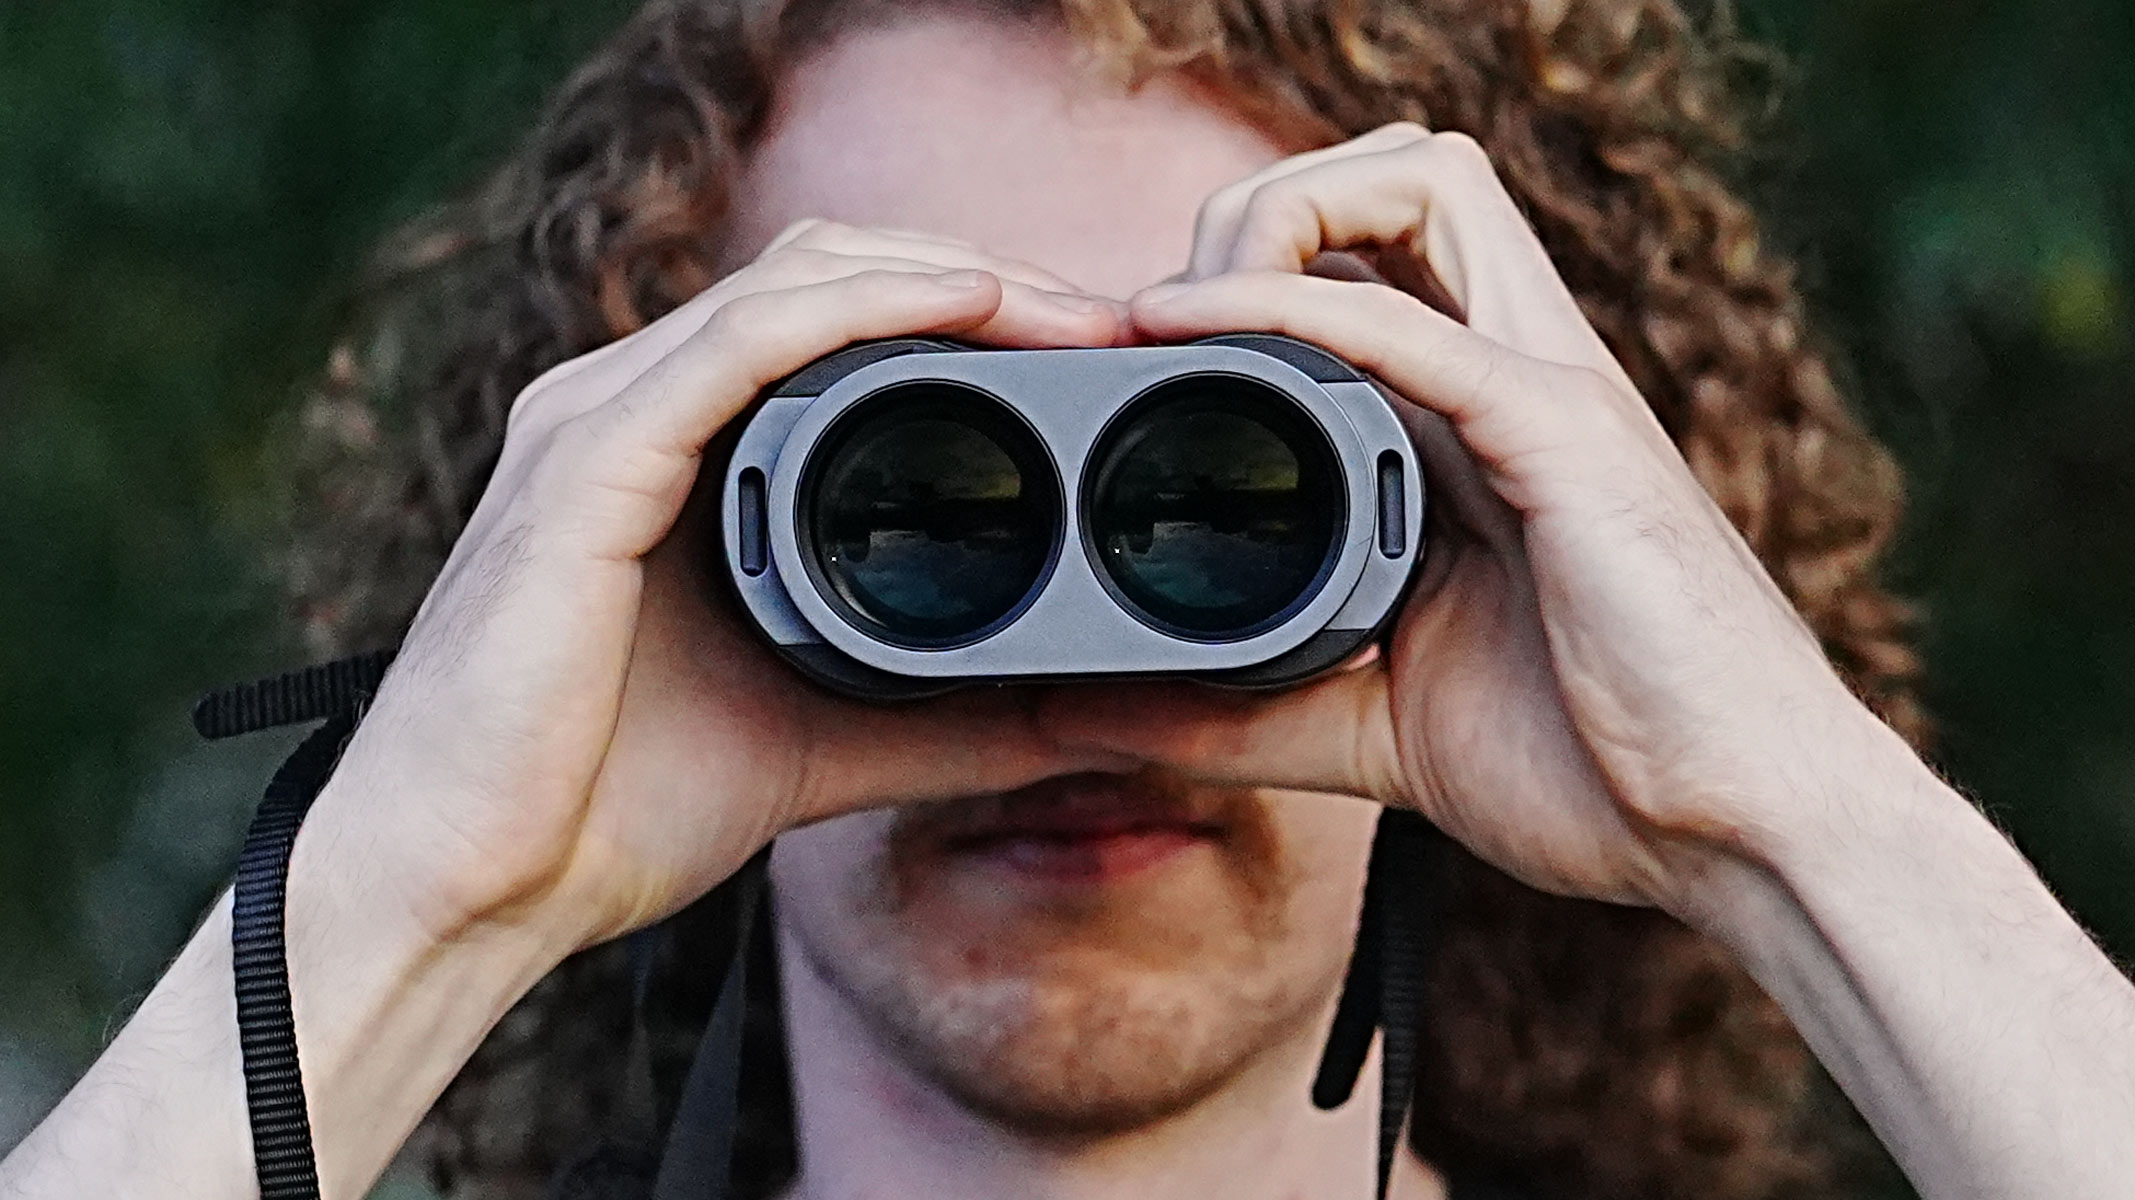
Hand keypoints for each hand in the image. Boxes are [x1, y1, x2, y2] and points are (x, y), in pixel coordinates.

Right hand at [319, 221, 1133, 952]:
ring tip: (1075, 311)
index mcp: (681, 451)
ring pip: (796, 281)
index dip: (976, 313)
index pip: (841, 323)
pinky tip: (968, 303)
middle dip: (986, 277)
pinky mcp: (583, 464)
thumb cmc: (611, 808)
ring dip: (948, 274)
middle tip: (1114, 323)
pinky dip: (862, 310)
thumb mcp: (833, 738)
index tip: (1099, 357)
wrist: (471, 887)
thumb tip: (1091, 720)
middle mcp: (633, 407)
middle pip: (833, 274)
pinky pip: (737, 344)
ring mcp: (600, 421)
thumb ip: (958, 720)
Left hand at [1045, 124, 1904, 910]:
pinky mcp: (1567, 439)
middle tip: (1162, 327)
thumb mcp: (1365, 725)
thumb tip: (1072, 715)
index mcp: (1476, 426)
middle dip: (1258, 209)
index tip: (1134, 362)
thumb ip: (1226, 713)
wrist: (1738, 836)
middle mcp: (1516, 377)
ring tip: (1180, 313)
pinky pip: (1414, 326)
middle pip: (1396, 177)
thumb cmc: (1593, 768)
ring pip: (1422, 184)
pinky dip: (1290, 307)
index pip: (1369, 256)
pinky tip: (1187, 325)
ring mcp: (1549, 391)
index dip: (1246, 272)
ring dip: (1278, 212)